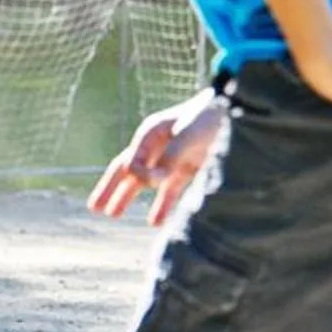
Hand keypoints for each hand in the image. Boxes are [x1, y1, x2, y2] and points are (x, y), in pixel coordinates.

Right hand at [90, 92, 225, 225]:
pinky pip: (170, 191)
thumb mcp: (189, 134)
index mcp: (151, 132)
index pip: (132, 160)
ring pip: (144, 182)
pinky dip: (163, 205)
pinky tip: (155, 222)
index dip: (138, 174)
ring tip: (113, 215)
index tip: (153, 181)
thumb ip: (170, 157)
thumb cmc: (210, 115)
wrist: (236, 109)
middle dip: (110, 189)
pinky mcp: (187, 170)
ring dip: (129, 198)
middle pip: (127, 170)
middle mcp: (156, 146)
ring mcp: (170, 159)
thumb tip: (154, 181)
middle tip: (94, 208)